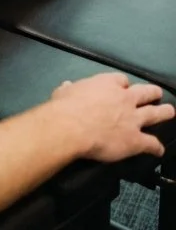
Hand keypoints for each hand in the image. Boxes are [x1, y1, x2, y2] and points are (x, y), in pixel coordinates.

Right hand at [51, 72, 173, 162]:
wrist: (73, 127)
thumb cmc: (65, 107)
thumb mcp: (64, 92)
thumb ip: (70, 90)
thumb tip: (66, 87)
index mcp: (107, 84)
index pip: (121, 80)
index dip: (123, 84)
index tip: (122, 87)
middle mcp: (124, 98)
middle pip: (144, 92)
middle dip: (152, 93)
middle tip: (157, 93)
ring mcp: (133, 119)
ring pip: (154, 114)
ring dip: (164, 112)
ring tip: (170, 111)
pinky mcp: (136, 139)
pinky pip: (151, 143)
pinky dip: (156, 147)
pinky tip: (159, 150)